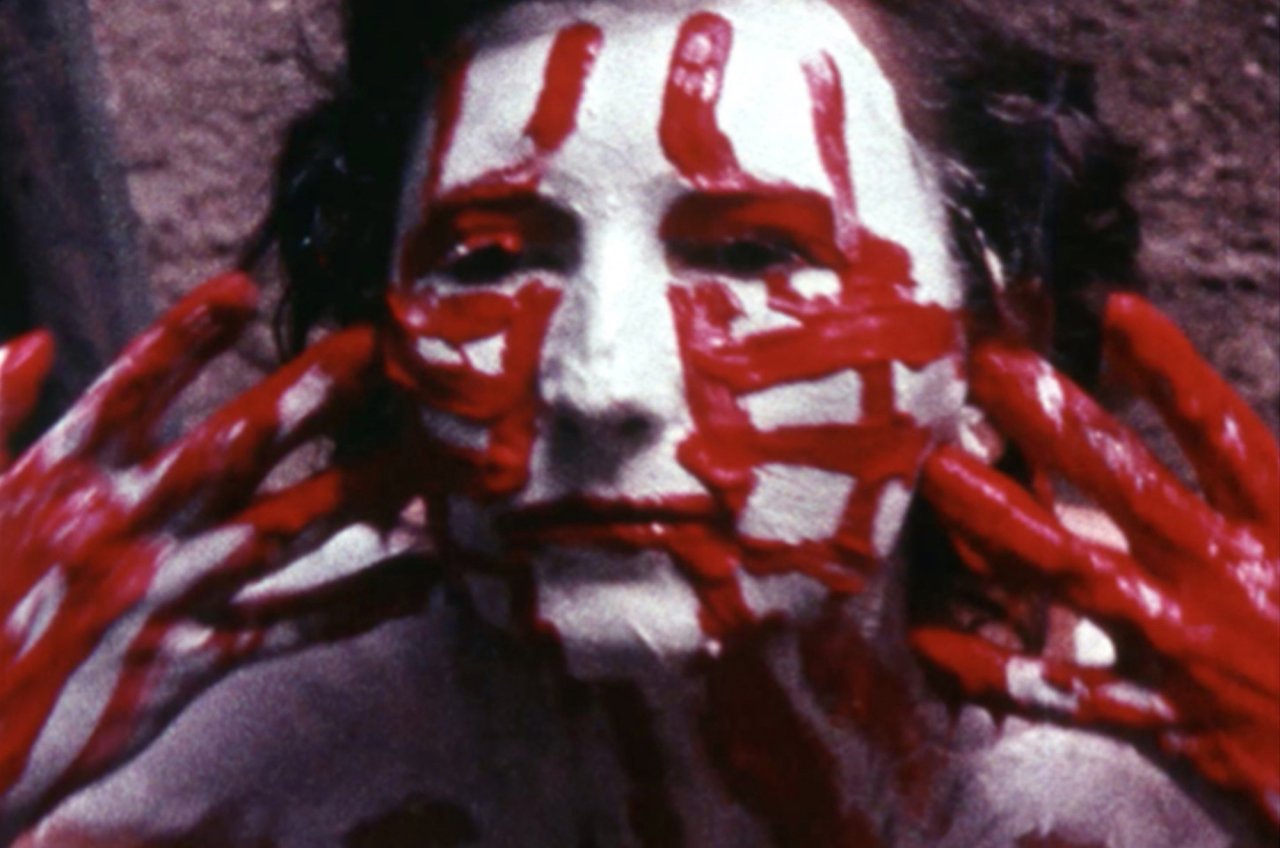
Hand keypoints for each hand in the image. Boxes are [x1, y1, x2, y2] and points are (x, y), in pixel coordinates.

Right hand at [0, 275, 414, 835]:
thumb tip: (31, 340)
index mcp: (64, 481)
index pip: (130, 389)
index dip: (186, 335)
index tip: (243, 286)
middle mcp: (129, 527)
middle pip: (237, 444)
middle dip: (313, 393)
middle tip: (382, 352)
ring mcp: (169, 594)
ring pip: (285, 527)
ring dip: (362, 487)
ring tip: (431, 457)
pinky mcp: (191, 660)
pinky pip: (289, 627)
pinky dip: (356, 603)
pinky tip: (420, 583)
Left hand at [910, 295, 1278, 826]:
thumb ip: (1259, 489)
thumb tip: (1223, 442)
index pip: (1223, 435)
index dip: (1174, 373)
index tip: (1117, 311)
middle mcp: (1223, 578)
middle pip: (1126, 485)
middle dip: (1053, 424)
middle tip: (987, 367)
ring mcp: (1185, 648)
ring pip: (1077, 575)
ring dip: (1001, 522)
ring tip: (936, 474)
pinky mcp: (1164, 718)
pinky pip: (1066, 695)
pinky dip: (998, 672)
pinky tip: (930, 643)